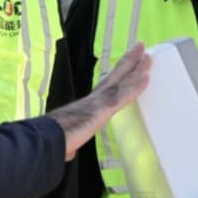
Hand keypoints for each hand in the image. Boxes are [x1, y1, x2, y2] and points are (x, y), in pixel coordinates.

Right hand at [48, 42, 150, 159]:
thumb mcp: (67, 141)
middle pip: (116, 75)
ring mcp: (99, 101)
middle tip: (141, 47)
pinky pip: (123, 95)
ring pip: (122, 81)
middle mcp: (94, 98)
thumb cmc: (54, 141)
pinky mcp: (102, 109)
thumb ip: (71, 143)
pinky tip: (146, 77)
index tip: (128, 64)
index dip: (119, 75)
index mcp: (88, 106)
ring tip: (149, 56)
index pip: (108, 86)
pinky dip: (135, 86)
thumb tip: (69, 151)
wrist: (48, 139)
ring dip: (137, 68)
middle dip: (130, 61)